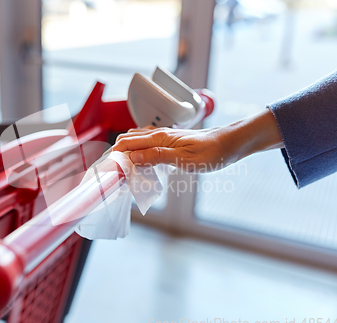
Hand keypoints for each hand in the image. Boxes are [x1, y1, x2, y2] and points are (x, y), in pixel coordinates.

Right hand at [112, 109, 283, 172]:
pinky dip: (137, 151)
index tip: (106, 171)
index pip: (126, 144)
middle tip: (112, 174)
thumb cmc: (212, 152)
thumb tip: (132, 158)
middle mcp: (158, 134)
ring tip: (122, 171)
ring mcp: (163, 136)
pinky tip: (140, 164)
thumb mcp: (185, 160)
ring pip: (135, 140)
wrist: (230, 143)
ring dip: (125, 153)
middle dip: (115, 154)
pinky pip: (146, 143)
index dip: (113, 156)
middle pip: (126, 140)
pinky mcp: (169, 140)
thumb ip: (157, 156)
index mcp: (159, 138)